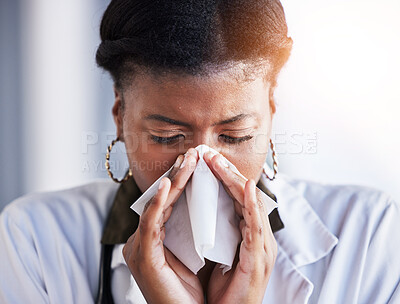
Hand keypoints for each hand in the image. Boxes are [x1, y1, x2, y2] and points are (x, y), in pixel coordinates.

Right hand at [123, 148, 202, 303]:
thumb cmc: (194, 291)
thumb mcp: (194, 252)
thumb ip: (193, 228)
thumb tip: (209, 204)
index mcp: (154, 239)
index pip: (169, 203)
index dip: (182, 180)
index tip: (196, 161)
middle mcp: (143, 240)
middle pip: (162, 200)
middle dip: (179, 175)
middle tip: (194, 153)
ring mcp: (140, 248)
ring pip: (157, 206)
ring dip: (174, 181)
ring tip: (188, 160)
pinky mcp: (144, 257)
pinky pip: (150, 224)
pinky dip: (158, 203)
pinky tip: (168, 185)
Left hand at [203, 152, 276, 303]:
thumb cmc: (218, 292)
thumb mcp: (213, 255)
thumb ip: (211, 232)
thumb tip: (193, 212)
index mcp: (246, 236)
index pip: (235, 198)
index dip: (222, 178)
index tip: (206, 161)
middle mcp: (257, 238)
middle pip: (243, 196)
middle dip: (226, 172)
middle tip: (208, 154)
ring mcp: (261, 247)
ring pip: (250, 204)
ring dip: (234, 180)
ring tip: (218, 162)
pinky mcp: (258, 258)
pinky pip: (255, 225)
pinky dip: (252, 204)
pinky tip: (246, 186)